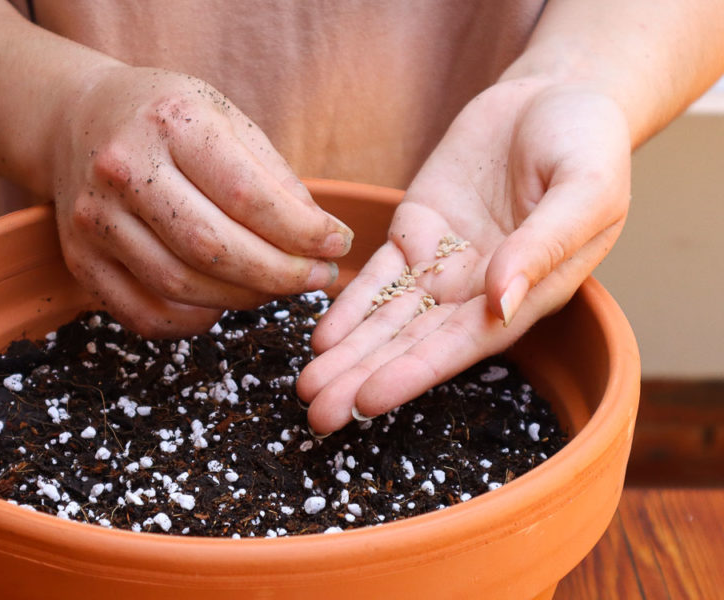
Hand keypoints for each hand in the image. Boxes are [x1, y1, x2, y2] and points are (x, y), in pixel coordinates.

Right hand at [51, 66, 351, 337]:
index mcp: (170, 122)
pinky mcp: (81, 261)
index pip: (246, 195)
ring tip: (275, 287)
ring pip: (181, 285)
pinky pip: (145, 315)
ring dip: (244, 298)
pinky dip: (194, 321)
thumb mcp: (225, 118)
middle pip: (213, 248)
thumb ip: (273, 177)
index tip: (338, 246)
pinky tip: (222, 303)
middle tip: (317, 279)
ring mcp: (95, 219)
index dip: (302, 233)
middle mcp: (123, 169)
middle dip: (279, 274)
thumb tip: (322, 240)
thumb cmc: (167, 120)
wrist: (77, 119)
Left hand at [298, 79, 630, 433]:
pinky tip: (320, 335)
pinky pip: (377, 274)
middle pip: (412, 343)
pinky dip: (350, 304)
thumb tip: (501, 303)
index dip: (412, 374)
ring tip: (306, 387)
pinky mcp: (416, 230)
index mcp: (526, 293)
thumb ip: (545, 246)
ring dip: (348, 353)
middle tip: (317, 416)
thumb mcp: (585, 188)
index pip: (461, 346)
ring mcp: (444, 262)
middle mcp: (478, 290)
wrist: (555, 93)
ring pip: (386, 317)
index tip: (367, 402)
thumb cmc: (586, 142)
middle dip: (364, 379)